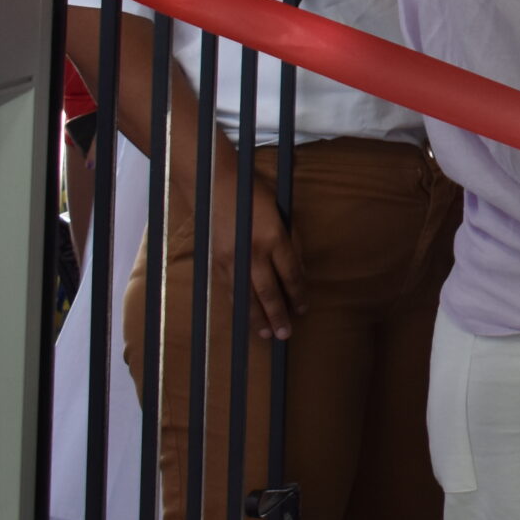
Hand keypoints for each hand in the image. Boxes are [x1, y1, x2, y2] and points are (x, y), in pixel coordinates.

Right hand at [202, 166, 304, 341]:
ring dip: (257, 318)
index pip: (290, 275)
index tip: (304, 308)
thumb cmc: (254, 193)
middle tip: (286, 334)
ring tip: (267, 334)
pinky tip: (246, 316)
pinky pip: (230, 290)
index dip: (298, 294)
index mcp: (273, 237)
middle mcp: (252, 252)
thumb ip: (292, 242)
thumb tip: (299, 270)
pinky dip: (239, 306)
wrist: (215, 185)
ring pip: (246, 296)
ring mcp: (232, 259)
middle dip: (278, 315)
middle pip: (268, 292)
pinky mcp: (216, 262)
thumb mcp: (283, 213)